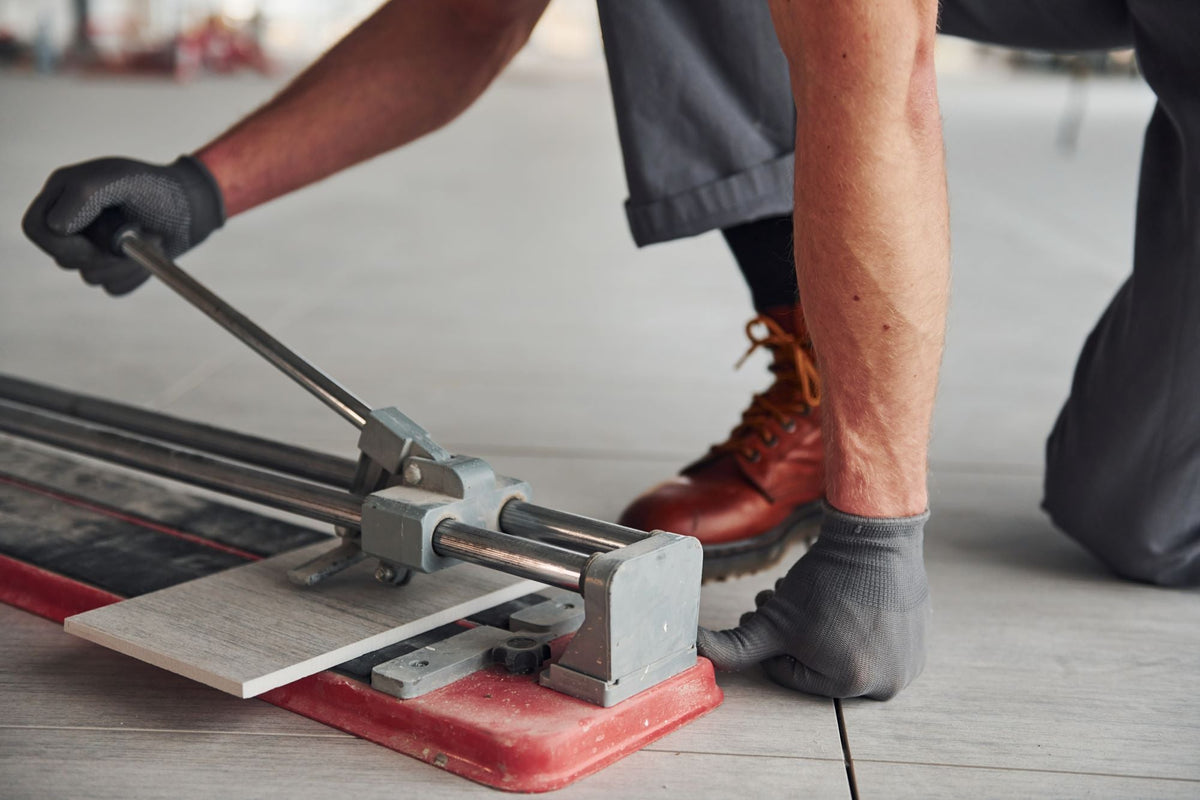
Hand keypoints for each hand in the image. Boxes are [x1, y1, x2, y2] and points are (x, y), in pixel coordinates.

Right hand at [22, 155, 224, 294]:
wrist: (193, 208)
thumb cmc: (156, 188)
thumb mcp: (120, 178)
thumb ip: (84, 193)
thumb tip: (56, 227)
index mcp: (64, 195)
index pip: (36, 229)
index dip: (61, 243)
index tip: (94, 243)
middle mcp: (72, 223)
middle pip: (63, 259)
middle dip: (105, 254)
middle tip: (137, 236)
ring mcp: (92, 248)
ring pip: (91, 277)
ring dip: (128, 263)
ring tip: (151, 238)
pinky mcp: (113, 268)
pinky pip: (114, 287)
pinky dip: (137, 275)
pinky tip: (152, 254)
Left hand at [697, 503, 929, 699]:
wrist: (876, 537)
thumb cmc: (826, 579)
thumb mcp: (773, 619)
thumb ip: (735, 645)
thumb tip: (698, 652)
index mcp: (852, 684)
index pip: (789, 672)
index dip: (773, 641)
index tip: (774, 613)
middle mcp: (887, 683)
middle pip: (818, 666)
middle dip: (797, 636)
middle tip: (789, 603)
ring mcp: (908, 663)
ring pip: (843, 653)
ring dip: (823, 631)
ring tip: (818, 600)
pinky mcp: (918, 642)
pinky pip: (874, 642)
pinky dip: (856, 625)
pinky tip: (850, 599)